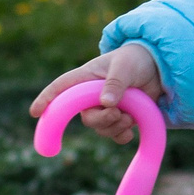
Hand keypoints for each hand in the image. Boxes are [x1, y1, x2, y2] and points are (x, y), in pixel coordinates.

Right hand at [30, 42, 163, 144]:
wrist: (158, 68)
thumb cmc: (136, 59)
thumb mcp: (125, 66)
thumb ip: (115, 82)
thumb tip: (106, 103)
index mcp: (86, 78)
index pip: (61, 88)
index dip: (47, 99)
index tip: (35, 113)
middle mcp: (91, 96)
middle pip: (86, 118)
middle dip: (102, 120)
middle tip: (119, 113)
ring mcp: (105, 108)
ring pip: (101, 128)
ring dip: (116, 126)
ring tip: (131, 115)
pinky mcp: (120, 118)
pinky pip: (115, 135)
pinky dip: (123, 135)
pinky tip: (132, 128)